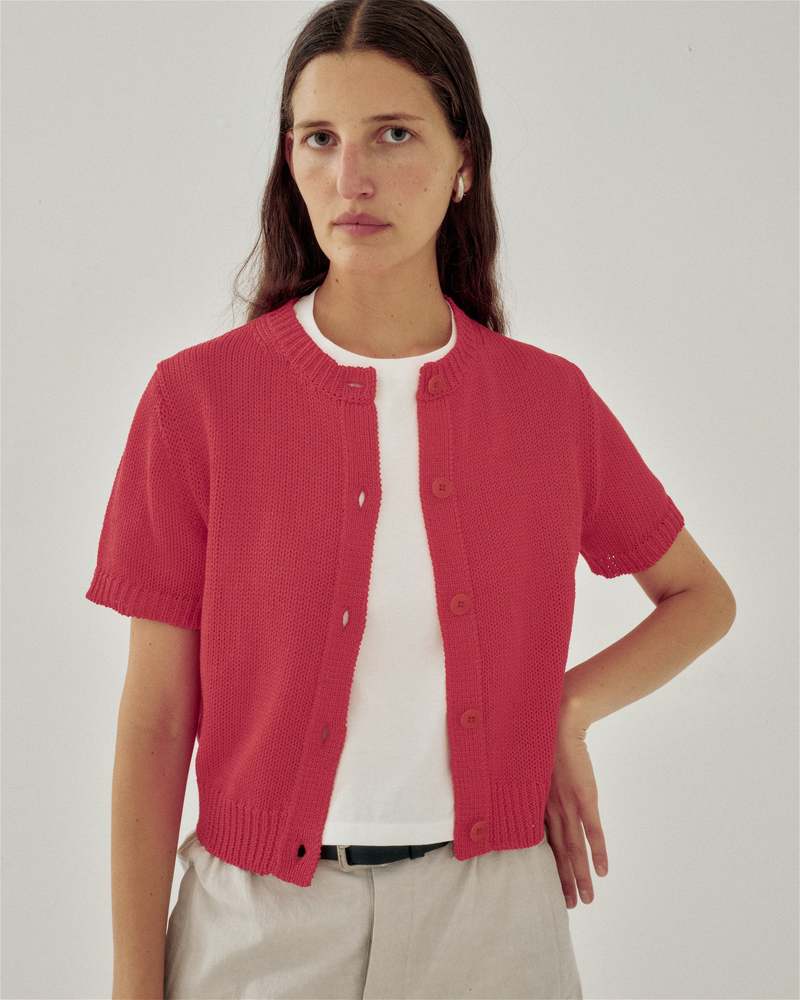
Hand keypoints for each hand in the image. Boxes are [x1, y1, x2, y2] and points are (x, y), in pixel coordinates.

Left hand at [544, 708, 607, 907]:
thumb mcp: (530, 771)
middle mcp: (551, 810)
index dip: (549, 868)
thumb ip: (531, 790)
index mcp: (537, 805)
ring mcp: (568, 805)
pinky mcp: (584, 797)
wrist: (558, 722)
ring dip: (581, 875)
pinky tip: (602, 871)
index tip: (553, 888)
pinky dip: (598, 851)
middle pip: (559, 853)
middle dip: (565, 881)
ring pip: (575, 848)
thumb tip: (528, 799)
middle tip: (572, 906)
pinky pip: (592, 830)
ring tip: (587, 899)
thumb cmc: (543, 743)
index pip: (544, 845)